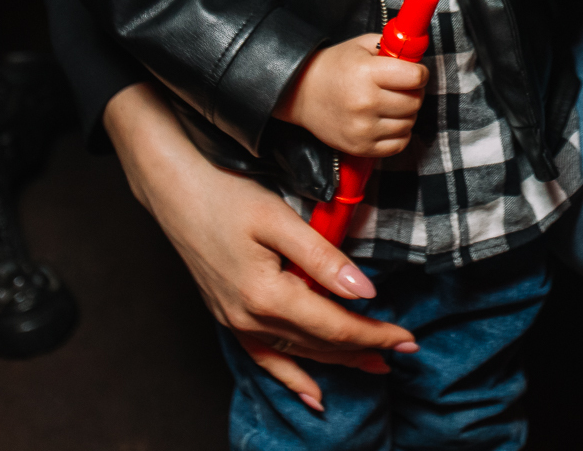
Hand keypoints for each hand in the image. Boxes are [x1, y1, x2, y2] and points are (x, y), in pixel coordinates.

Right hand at [105, 84, 418, 412]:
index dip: (374, 333)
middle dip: (365, 348)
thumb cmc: (226, 193)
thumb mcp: (279, 217)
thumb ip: (322, 257)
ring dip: (338, 361)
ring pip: (297, 353)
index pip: (334, 325)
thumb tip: (364, 290)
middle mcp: (248, 317)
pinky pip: (263, 358)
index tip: (407, 335)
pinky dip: (290, 377)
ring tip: (375, 365)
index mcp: (265, 294)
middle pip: (319, 344)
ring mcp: (235, 320)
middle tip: (405, 349)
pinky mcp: (228, 316)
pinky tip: (311, 393)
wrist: (174, 189)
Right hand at [274, 34, 426, 157]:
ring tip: (390, 104)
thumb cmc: (335, 67)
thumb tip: (418, 53)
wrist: (301, 94)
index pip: (415, 77)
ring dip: (406, 113)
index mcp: (367, 73)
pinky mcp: (361, 147)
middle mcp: (365, 103)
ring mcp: (363, 129)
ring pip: (409, 123)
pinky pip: (399, 144)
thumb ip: (392, 45)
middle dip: (413, 92)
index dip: (420, 73)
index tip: (414, 73)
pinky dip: (399, 133)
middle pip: (414, 102)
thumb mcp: (361, 46)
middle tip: (401, 88)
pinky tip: (387, 121)